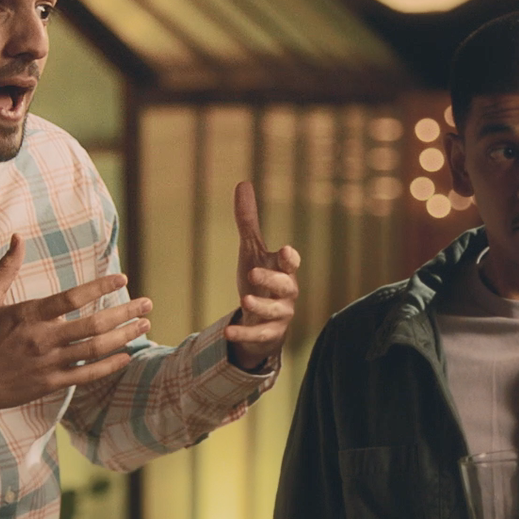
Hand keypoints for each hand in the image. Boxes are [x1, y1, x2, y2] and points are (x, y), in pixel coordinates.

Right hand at [0, 234, 152, 431]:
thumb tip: (17, 238)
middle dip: (125, 313)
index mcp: (27, 315)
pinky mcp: (50, 383)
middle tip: (147, 303)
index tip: (123, 279)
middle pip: (94, 324)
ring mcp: (48, 363)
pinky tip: (126, 356)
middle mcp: (42, 339)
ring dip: (124, 336)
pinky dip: (110, 366)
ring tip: (144, 324)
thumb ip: (5, 269)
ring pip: (96, 349)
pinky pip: (87, 374)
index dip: (100, 287)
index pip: (72, 298)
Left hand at [227, 182, 300, 371]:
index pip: (291, 263)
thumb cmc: (260, 281)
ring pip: (276, 312)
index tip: (283, 251)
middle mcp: (286, 293)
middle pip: (286, 286)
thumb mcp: (251, 251)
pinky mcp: (268, 334)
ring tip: (245, 300)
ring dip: (261, 306)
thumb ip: (248, 221)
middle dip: (272, 280)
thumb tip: (243, 183)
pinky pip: (259, 335)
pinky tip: (227, 333)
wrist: (263, 320)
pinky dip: (244, 334)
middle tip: (254, 274)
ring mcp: (279, 315)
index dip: (288, 258)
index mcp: (283, 271)